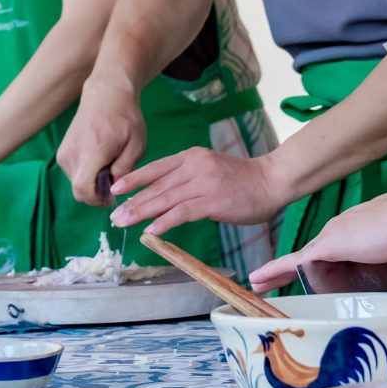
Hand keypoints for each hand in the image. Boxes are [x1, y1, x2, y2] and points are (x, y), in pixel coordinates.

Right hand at [56, 75, 147, 205]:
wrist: (106, 94)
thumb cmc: (126, 118)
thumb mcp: (136, 144)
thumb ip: (125, 169)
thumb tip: (113, 189)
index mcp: (92, 152)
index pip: (83, 189)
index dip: (97, 200)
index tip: (112, 198)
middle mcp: (72, 154)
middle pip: (79, 190)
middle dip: (97, 193)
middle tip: (115, 181)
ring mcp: (64, 153)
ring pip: (76, 183)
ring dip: (92, 183)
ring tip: (109, 165)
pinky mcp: (62, 152)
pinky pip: (73, 173)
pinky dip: (86, 174)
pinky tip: (100, 160)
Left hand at [110, 145, 288, 232]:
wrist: (272, 180)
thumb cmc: (243, 179)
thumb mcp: (211, 168)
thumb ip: (189, 176)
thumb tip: (163, 193)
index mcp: (192, 156)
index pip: (156, 168)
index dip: (134, 179)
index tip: (115, 189)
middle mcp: (195, 166)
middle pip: (157, 186)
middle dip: (133, 202)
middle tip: (114, 216)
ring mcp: (204, 183)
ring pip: (165, 199)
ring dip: (142, 213)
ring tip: (124, 223)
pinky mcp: (213, 201)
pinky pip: (183, 212)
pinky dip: (164, 221)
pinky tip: (151, 231)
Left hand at [248, 190, 386, 294]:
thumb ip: (382, 251)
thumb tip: (384, 257)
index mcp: (351, 227)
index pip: (327, 248)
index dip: (314, 261)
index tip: (302, 269)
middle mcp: (336, 228)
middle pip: (311, 256)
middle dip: (288, 269)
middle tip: (265, 281)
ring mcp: (331, 236)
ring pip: (302, 261)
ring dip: (279, 274)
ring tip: (259, 285)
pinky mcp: (328, 246)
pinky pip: (294, 262)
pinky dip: (274, 271)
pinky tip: (258, 280)